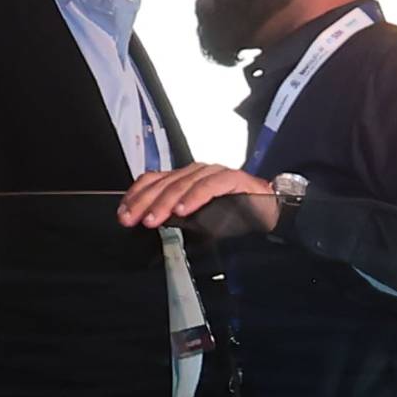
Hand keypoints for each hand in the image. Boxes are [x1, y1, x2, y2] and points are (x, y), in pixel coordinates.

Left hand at [120, 164, 279, 239]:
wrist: (272, 211)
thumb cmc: (237, 215)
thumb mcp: (199, 217)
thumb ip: (178, 216)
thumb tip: (151, 224)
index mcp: (186, 179)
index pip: (153, 180)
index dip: (136, 195)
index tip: (124, 214)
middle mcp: (197, 172)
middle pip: (165, 182)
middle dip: (145, 202)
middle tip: (133, 219)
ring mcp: (215, 173)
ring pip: (184, 183)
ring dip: (166, 202)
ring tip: (154, 219)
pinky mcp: (233, 179)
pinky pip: (210, 185)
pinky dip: (195, 197)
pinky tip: (183, 210)